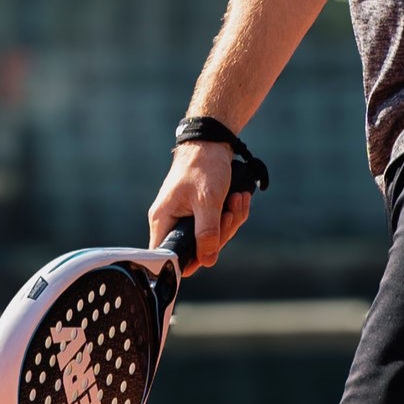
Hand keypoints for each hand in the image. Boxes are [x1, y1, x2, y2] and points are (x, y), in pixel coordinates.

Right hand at [148, 140, 251, 273]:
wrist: (212, 142)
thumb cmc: (203, 166)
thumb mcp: (208, 201)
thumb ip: (207, 233)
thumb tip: (207, 260)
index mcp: (164, 220)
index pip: (168, 255)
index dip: (189, 260)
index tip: (210, 250)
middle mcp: (172, 221)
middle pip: (197, 248)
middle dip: (221, 232)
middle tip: (229, 213)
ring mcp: (187, 217)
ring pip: (212, 236)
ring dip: (231, 220)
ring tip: (238, 200)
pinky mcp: (201, 211)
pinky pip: (218, 224)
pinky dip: (231, 212)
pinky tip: (239, 198)